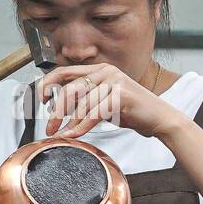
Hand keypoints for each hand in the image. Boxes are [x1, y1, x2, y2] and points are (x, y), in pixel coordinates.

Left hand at [39, 62, 180, 140]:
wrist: (161, 119)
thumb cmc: (134, 113)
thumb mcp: (106, 101)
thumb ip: (88, 98)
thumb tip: (60, 105)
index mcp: (101, 69)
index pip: (65, 72)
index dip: (49, 84)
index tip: (41, 100)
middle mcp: (106, 71)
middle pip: (70, 89)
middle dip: (56, 110)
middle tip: (49, 126)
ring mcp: (115, 81)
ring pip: (82, 103)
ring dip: (68, 122)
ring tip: (61, 134)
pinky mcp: (122, 95)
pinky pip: (94, 113)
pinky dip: (81, 126)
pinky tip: (74, 134)